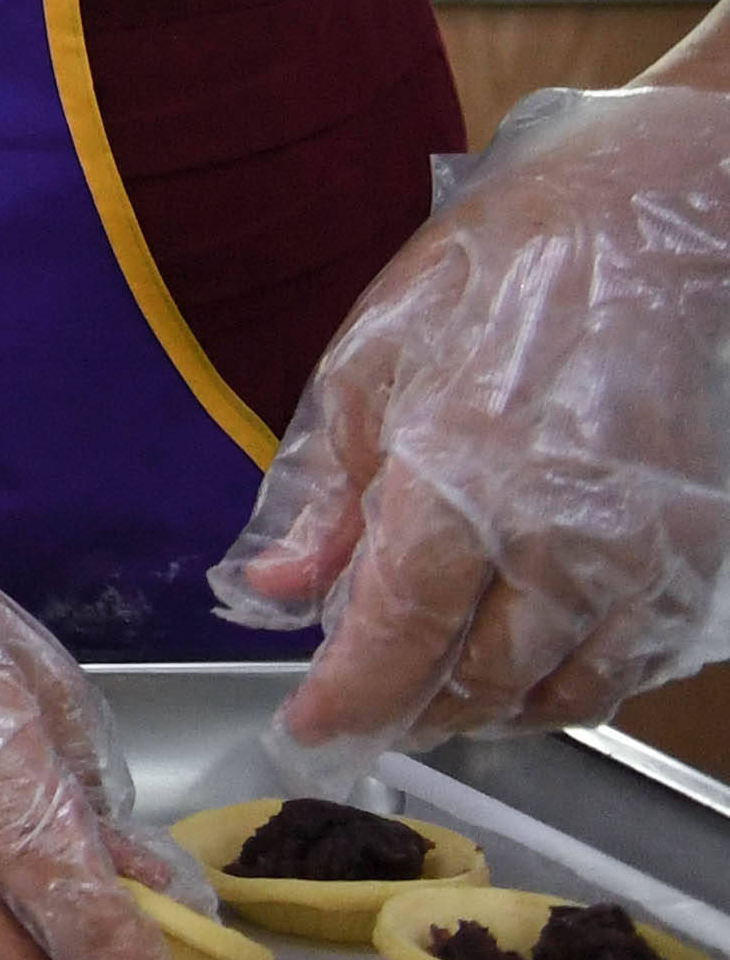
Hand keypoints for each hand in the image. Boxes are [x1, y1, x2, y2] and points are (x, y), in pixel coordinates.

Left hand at [213, 83, 729, 757]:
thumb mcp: (371, 368)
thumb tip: (273, 594)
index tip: (305, 734)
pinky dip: (571, 679)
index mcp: (460, 492)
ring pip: (559, 693)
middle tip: (364, 705)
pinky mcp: (701, 563)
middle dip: (409, 709)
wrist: (655, 225)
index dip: (344, 707)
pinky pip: (631, 665)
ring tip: (438, 688)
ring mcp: (646, 562)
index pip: (393, 649)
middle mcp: (562, 546)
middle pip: (476, 687)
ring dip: (490, 706)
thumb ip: (326, 500)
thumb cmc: (503, 275)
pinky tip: (528, 650)